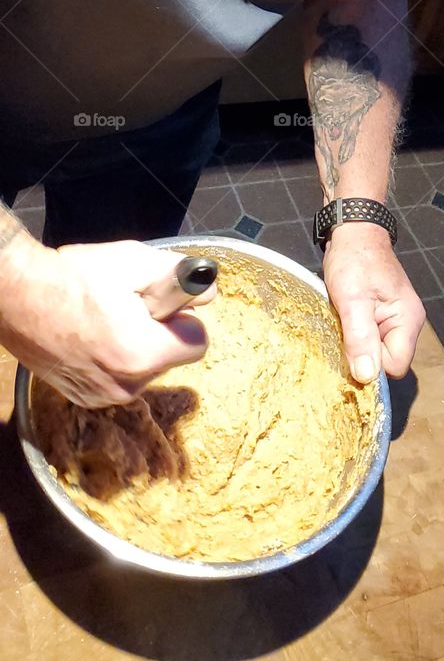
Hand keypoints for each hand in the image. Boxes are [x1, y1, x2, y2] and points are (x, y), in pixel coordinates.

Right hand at [0, 240, 215, 406]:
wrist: (17, 296)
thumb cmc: (74, 276)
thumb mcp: (133, 261)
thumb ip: (178, 278)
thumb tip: (207, 293)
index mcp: (141, 354)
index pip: (198, 343)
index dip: (183, 317)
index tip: (160, 303)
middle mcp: (126, 386)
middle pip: (171, 357)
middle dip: (159, 331)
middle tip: (126, 306)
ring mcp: (103, 398)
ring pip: (146, 369)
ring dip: (137, 345)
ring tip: (104, 318)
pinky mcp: (85, 399)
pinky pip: (121, 379)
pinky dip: (115, 359)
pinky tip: (91, 335)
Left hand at [322, 222, 425, 383]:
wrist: (353, 232)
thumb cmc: (354, 259)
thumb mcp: (353, 299)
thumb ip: (361, 337)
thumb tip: (367, 376)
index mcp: (408, 320)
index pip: (395, 365)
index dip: (372, 364)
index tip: (349, 350)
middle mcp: (406, 323)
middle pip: (386, 361)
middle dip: (362, 355)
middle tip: (342, 333)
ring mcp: (394, 320)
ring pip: (375, 351)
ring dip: (356, 345)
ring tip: (341, 324)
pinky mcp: (380, 316)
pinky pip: (369, 339)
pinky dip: (354, 336)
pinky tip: (343, 322)